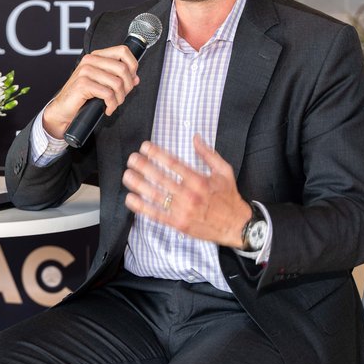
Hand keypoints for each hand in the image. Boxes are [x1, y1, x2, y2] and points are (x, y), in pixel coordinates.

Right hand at [43, 45, 139, 138]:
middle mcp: (90, 60)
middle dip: (128, 86)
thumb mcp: (102, 83)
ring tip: (114, 104)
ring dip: (120, 98)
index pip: (123, 51)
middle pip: (122, 69)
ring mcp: (85, 71)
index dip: (132, 65)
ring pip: (117, 83)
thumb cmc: (82, 96)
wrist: (64, 109)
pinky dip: (111, 105)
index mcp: (96, 56)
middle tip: (122, 97)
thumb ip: (118, 78)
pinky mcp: (82, 84)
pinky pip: (107, 94)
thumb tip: (135, 78)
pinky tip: (107, 109)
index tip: (131, 79)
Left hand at [122, 135, 251, 247]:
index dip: (156, 154)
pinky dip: (141, 207)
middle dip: (143, 167)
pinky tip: (130, 198)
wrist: (237, 226)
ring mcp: (182, 210)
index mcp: (199, 180)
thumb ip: (208, 154)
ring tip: (127, 175)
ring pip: (155, 196)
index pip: (173, 163)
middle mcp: (189, 195)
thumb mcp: (224, 171)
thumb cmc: (229, 197)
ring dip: (138, 184)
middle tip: (131, 159)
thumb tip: (195, 137)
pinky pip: (156, 214)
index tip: (144, 147)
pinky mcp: (178, 223)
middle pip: (161, 178)